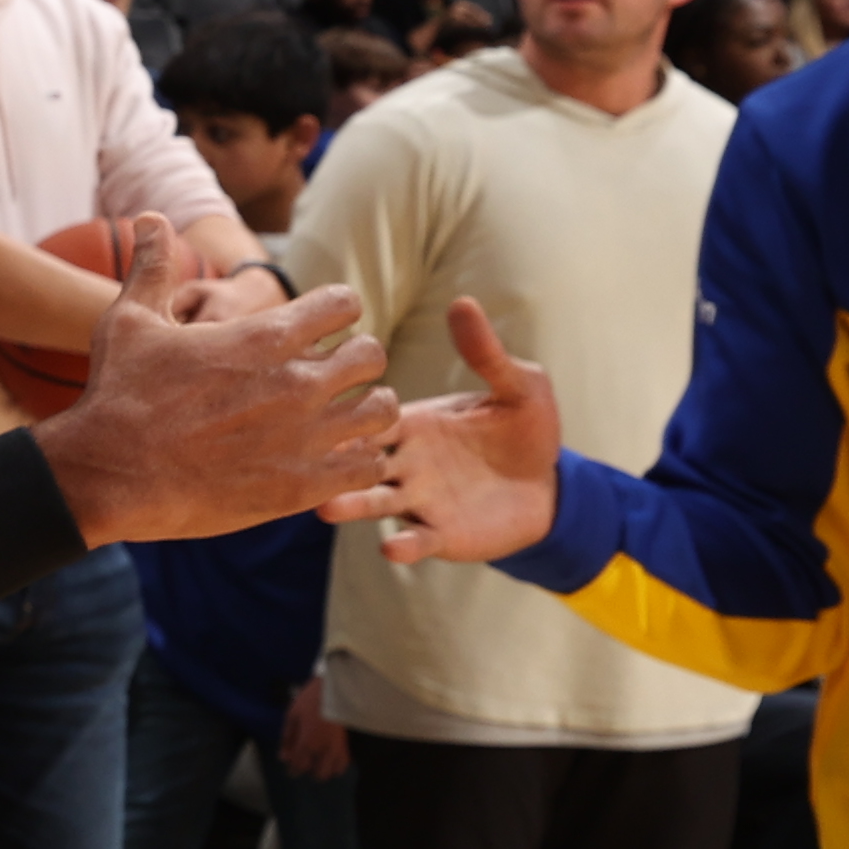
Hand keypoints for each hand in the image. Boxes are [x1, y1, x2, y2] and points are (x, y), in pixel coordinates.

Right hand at [36, 221, 395, 545]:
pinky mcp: (305, 485)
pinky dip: (359, 459)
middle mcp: (297, 381)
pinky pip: (370, 464)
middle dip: (355, 361)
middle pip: (372, 355)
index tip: (319, 328)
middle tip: (330, 376)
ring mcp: (306, 436)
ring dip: (365, 408)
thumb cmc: (119, 395)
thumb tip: (151, 218)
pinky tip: (331, 458)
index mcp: (265, 336)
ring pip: (382, 409)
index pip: (344, 304)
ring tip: (341, 418)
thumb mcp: (131, 321)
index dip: (335, 312)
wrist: (110, 474)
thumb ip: (153, 266)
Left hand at [277, 677, 350, 780]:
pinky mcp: (347, 743)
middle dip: (309, 772)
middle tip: (304, 763)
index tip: (290, 771)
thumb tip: (283, 758)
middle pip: (318, 774)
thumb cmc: (309, 701)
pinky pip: (344, 763)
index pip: (300, 765)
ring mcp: (338, 748)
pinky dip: (337, 766)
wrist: (333, 690)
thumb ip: (287, 739)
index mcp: (308, 743)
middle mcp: (324, 749)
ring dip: (324, 770)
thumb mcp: (292, 717)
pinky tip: (331, 760)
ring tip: (317, 763)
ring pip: (333, 771)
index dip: (293, 771)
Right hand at [332, 296, 564, 564]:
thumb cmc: (526, 432)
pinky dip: (401, 545)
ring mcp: (418, 500)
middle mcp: (404, 462)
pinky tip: (392, 547)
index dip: (342, 406)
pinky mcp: (439, 535)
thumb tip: (462, 302)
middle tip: (299, 451)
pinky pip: (414, 540)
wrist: (550, 490)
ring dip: (349, 505)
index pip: (368, 412)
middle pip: (355, 456)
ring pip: (372, 501)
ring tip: (328, 509)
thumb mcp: (518, 387)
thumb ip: (487, 354)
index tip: (312, 397)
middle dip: (329, 454)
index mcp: (412, 424)